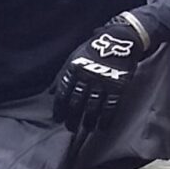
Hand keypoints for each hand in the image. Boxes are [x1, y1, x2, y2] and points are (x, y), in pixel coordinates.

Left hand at [52, 11, 149, 136]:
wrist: (119, 39)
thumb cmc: (93, 49)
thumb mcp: (74, 57)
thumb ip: (61, 75)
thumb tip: (49, 92)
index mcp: (74, 70)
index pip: (63, 94)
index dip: (59, 109)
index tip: (57, 119)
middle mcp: (87, 77)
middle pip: (77, 103)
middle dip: (72, 118)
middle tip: (70, 128)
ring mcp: (103, 82)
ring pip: (93, 107)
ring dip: (88, 121)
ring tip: (86, 129)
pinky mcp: (118, 86)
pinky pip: (111, 106)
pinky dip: (106, 118)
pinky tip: (103, 127)